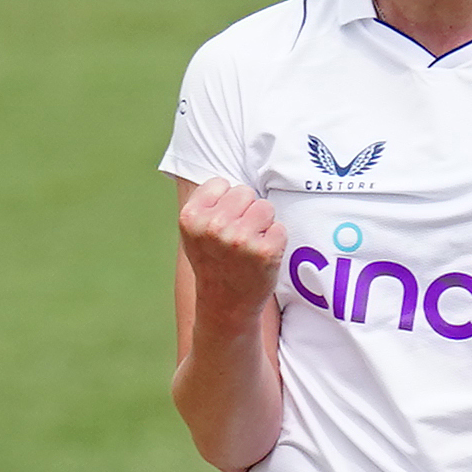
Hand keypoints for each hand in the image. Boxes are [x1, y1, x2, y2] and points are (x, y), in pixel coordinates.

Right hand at [176, 179, 286, 324]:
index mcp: (191, 217)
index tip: (220, 224)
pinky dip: (275, 240)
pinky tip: (260, 257)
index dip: (225, 203)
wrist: (225, 306)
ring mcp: (240, 240)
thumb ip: (206, 202)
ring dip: (262, 223)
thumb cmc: (213, 262)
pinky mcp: (265, 252)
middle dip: (245, 210)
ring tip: (249, 245)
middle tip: (236, 237)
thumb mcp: (195, 231)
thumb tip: (234, 166)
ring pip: (265, 206)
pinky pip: (280, 227)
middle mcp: (213, 227)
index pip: (221, 183)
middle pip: (245, 192)